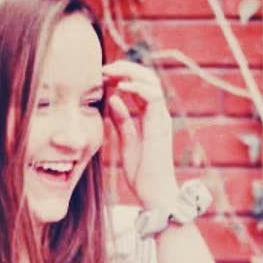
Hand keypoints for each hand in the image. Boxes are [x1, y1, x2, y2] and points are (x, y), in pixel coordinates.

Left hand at [103, 60, 179, 207]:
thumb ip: (121, 121)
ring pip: (152, 82)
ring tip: (110, 72)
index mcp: (150, 117)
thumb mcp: (126, 142)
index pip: (140, 86)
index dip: (122, 76)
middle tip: (103, 68)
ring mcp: (161, 119)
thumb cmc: (142, 173)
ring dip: (130, 73)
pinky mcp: (160, 125)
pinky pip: (152, 97)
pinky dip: (136, 88)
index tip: (101, 76)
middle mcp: (159, 114)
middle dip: (126, 69)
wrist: (155, 193)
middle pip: (148, 79)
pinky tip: (120, 87)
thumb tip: (112, 99)